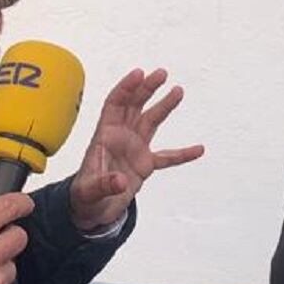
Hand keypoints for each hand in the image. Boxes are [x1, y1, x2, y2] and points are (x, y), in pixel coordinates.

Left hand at [67, 68, 204, 231]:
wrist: (91, 210)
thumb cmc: (84, 196)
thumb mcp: (89, 191)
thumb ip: (104, 184)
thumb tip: (120, 181)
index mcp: (104, 136)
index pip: (115, 104)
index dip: (126, 88)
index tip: (139, 74)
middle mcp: (120, 137)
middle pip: (134, 105)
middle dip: (147, 88)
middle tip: (161, 73)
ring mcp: (134, 149)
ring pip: (151, 121)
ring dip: (164, 106)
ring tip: (178, 90)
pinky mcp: (144, 165)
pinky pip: (167, 156)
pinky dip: (182, 154)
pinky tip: (198, 149)